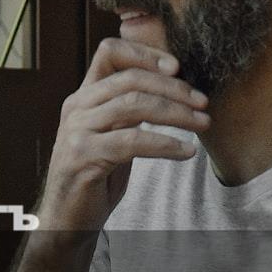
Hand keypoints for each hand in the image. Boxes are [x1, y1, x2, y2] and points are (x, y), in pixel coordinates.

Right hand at [36, 38, 208, 237]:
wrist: (68, 220)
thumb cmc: (96, 176)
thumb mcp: (112, 134)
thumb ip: (129, 109)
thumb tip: (172, 87)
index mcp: (83, 96)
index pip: (109, 52)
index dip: (144, 53)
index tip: (177, 67)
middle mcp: (77, 107)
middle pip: (131, 78)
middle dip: (173, 88)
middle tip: (203, 102)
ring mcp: (78, 130)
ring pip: (135, 105)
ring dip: (177, 113)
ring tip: (203, 123)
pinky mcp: (84, 156)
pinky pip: (133, 141)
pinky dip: (166, 144)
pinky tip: (187, 152)